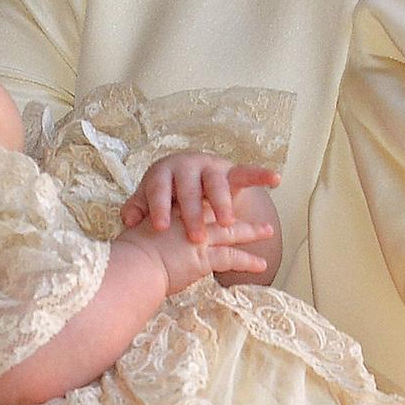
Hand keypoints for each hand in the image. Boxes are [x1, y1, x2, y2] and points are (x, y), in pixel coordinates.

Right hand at [116, 210, 274, 294]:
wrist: (131, 264)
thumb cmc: (128, 254)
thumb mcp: (137, 234)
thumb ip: (146, 230)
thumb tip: (143, 232)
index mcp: (171, 210)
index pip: (196, 200)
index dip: (213, 198)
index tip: (223, 200)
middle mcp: (187, 219)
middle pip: (218, 212)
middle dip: (238, 213)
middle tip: (254, 215)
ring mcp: (198, 236)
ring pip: (231, 232)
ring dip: (252, 232)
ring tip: (268, 231)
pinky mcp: (204, 255)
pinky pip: (232, 258)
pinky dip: (248, 261)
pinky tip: (261, 266)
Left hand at [120, 152, 280, 242]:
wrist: (188, 174)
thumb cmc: (165, 192)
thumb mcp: (148, 200)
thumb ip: (137, 209)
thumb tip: (128, 221)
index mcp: (162, 173)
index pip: (159, 190)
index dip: (159, 207)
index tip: (161, 227)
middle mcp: (186, 167)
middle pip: (190, 190)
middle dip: (193, 214)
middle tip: (196, 237)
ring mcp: (210, 168)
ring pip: (217, 185)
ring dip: (222, 204)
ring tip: (227, 223)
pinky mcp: (230, 171)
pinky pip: (247, 173)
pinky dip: (261, 175)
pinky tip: (275, 179)